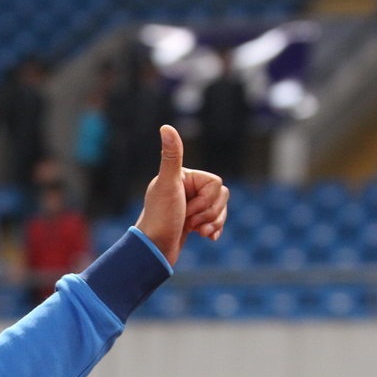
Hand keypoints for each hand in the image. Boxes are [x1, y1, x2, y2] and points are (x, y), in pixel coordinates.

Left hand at [134, 125, 228, 265]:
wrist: (154, 250)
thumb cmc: (160, 218)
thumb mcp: (167, 185)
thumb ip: (171, 156)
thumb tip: (166, 126)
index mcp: (182, 177)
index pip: (216, 183)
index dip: (206, 199)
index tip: (186, 207)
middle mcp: (186, 188)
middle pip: (221, 196)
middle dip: (209, 213)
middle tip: (188, 219)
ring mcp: (190, 205)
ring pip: (221, 209)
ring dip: (211, 223)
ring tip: (193, 229)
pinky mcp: (193, 222)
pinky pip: (217, 221)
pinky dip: (214, 230)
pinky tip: (205, 237)